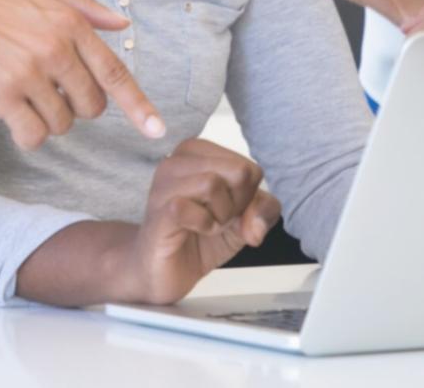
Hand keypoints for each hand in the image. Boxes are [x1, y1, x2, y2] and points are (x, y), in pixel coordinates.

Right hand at [0, 0, 165, 149]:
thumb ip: (83, 7)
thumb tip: (121, 24)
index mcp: (70, 22)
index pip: (115, 73)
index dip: (139, 105)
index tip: (157, 130)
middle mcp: (56, 48)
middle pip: (91, 105)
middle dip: (77, 108)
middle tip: (50, 92)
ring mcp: (31, 73)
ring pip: (63, 123)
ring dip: (48, 120)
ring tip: (23, 96)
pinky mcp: (4, 95)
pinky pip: (33, 135)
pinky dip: (28, 135)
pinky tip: (13, 119)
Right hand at [120, 139, 280, 304]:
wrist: (163, 272)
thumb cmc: (201, 238)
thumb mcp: (243, 219)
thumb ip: (264, 210)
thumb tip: (255, 225)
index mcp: (199, 152)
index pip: (250, 167)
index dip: (247, 197)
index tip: (225, 210)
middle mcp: (178, 159)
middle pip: (238, 171)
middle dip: (237, 205)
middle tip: (216, 219)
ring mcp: (164, 183)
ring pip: (214, 184)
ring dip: (220, 217)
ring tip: (205, 226)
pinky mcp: (159, 210)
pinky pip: (193, 208)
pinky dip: (204, 226)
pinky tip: (194, 231)